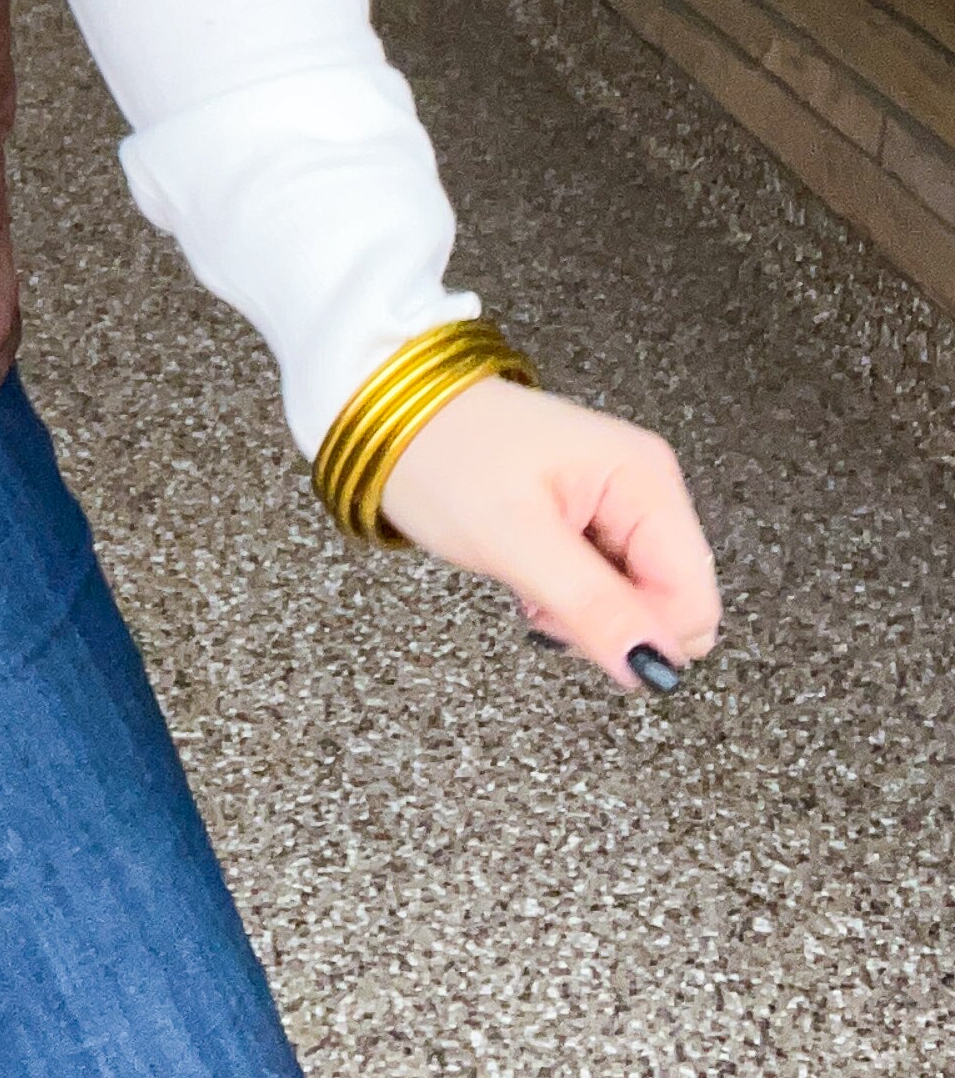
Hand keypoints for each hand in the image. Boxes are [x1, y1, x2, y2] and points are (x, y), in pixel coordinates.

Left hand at [379, 376, 718, 695]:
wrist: (384, 409)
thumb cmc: (439, 454)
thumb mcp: (513, 539)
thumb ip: (593, 607)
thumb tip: (656, 668)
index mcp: (645, 479)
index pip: (693, 602)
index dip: (639, 635)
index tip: (570, 620)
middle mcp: (646, 484)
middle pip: (672, 603)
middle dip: (610, 623)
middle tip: (540, 591)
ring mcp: (620, 499)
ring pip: (638, 600)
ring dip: (584, 610)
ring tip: (527, 571)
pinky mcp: (591, 512)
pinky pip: (607, 582)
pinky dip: (569, 593)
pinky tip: (529, 567)